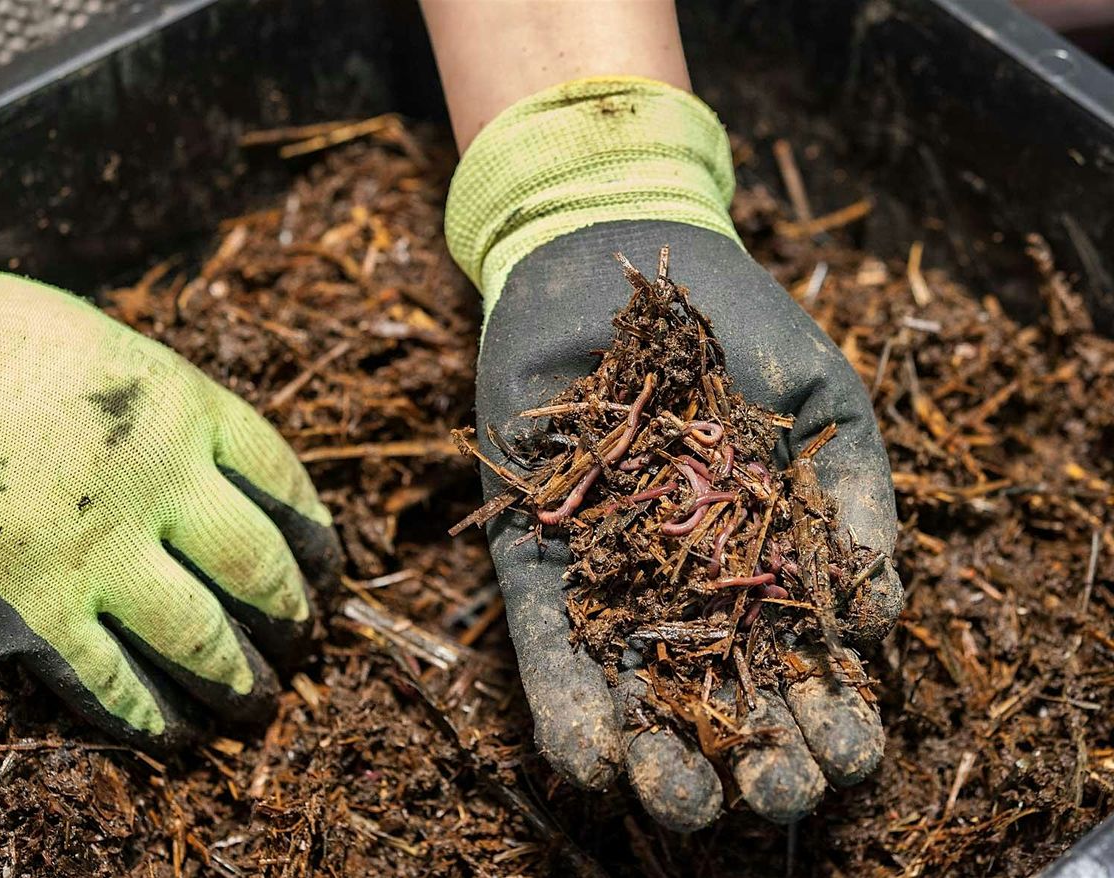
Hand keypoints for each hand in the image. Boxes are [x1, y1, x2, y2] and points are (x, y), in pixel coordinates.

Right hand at [0, 243, 342, 747]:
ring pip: (199, 636)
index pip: (283, 483)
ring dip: (236, 678)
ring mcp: (98, 549)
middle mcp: (160, 482)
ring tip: (257, 700)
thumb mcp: (114, 353)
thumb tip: (214, 472)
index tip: (328, 567)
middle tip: (302, 640)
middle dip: (290, 615)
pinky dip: (146, 714)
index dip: (315, 536)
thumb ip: (172, 414)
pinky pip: (105, 679)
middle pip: (257, 567)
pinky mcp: (31, 606)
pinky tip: (170, 734)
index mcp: (187, 408)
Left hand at [446, 79, 900, 828]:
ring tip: (682, 794)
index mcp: (770, 567)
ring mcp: (612, 582)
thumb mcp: (823, 404)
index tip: (847, 750)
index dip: (831, 720)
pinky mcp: (536, 563)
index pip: (805, 669)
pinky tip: (591, 757)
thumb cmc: (736, 330)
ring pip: (637, 697)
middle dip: (756, 760)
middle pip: (725, 703)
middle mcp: (691, 592)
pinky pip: (548, 649)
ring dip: (660, 760)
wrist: (616, 261)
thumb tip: (885, 619)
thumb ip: (857, 499)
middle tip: (775, 787)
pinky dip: (567, 706)